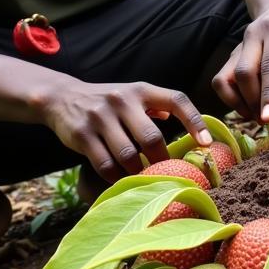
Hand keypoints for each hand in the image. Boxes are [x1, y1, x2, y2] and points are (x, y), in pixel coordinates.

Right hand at [39, 79, 211, 182]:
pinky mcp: (81, 135)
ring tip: (143, 177)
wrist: (62, 98)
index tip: (205, 143)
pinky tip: (121, 178)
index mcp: (141, 90)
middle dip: (162, 160)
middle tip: (166, 172)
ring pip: (128, 155)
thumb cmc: (109, 101)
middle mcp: (122, 99)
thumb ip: (159, 106)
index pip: (176, 100)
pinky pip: (105, 164)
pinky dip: (116, 176)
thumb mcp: (134, 94)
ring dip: (139, 172)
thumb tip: (190, 126)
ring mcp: (100, 116)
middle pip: (152, 138)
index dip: (194, 121)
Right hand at [212, 2, 268, 121]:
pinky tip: (248, 106)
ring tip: (258, 115)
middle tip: (267, 120)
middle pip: (245, 73)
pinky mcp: (229, 57)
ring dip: (242, 103)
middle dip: (254, 101)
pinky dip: (231, 99)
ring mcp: (237, 47)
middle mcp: (252, 36)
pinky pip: (220, 82)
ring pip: (227, 79)